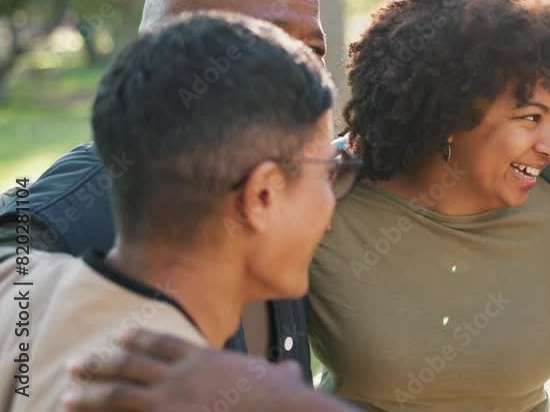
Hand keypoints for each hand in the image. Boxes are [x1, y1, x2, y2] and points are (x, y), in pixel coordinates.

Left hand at [62, 330, 353, 411]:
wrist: (279, 409)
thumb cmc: (282, 397)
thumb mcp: (279, 378)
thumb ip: (278, 373)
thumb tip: (291, 370)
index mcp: (204, 359)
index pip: (163, 343)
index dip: (138, 340)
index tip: (118, 337)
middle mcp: (181, 375)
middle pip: (131, 365)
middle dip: (100, 364)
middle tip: (76, 365)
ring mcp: (170, 401)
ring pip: (118, 394)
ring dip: (89, 395)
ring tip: (66, 397)